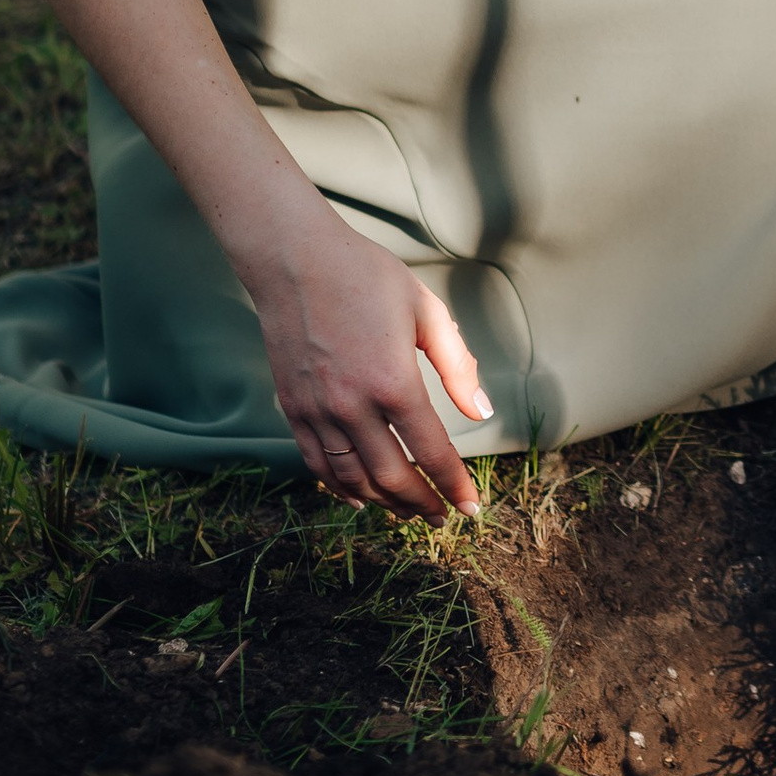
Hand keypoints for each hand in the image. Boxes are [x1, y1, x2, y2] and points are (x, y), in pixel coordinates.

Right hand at [251, 201, 490, 520]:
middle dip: (421, 504)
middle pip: (392, 477)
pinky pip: (317, 463)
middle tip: (440, 516)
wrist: (295, 259)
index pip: (431, 452)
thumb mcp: (426, 311)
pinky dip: (340, 487)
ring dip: (384, 503)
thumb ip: (458, 365)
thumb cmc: (367, 277)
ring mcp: (318, 410)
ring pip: (353, 479)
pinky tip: (359, 496)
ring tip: (406, 510)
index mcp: (394, 381)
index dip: (454, 485)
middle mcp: (353, 405)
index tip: (470, 508)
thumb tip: (482, 412)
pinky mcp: (293, 408)